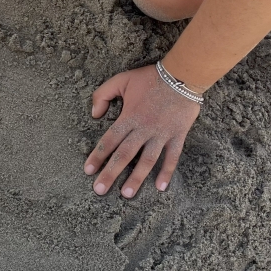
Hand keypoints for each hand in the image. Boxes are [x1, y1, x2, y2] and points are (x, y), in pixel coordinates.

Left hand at [84, 65, 200, 197]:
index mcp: (129, 116)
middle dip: (110, 173)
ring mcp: (162, 134)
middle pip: (124, 155)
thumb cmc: (150, 78)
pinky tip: (161, 187)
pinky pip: (172, 157)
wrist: (183, 75)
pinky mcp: (178, 136)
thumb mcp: (121, 80)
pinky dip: (167, 172)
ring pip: (147, 160)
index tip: (88, 170)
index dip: (97, 156)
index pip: (109, 140)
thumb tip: (94, 115)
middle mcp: (144, 129)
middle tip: (99, 190)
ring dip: (137, 178)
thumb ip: (103, 94)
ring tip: (126, 194)